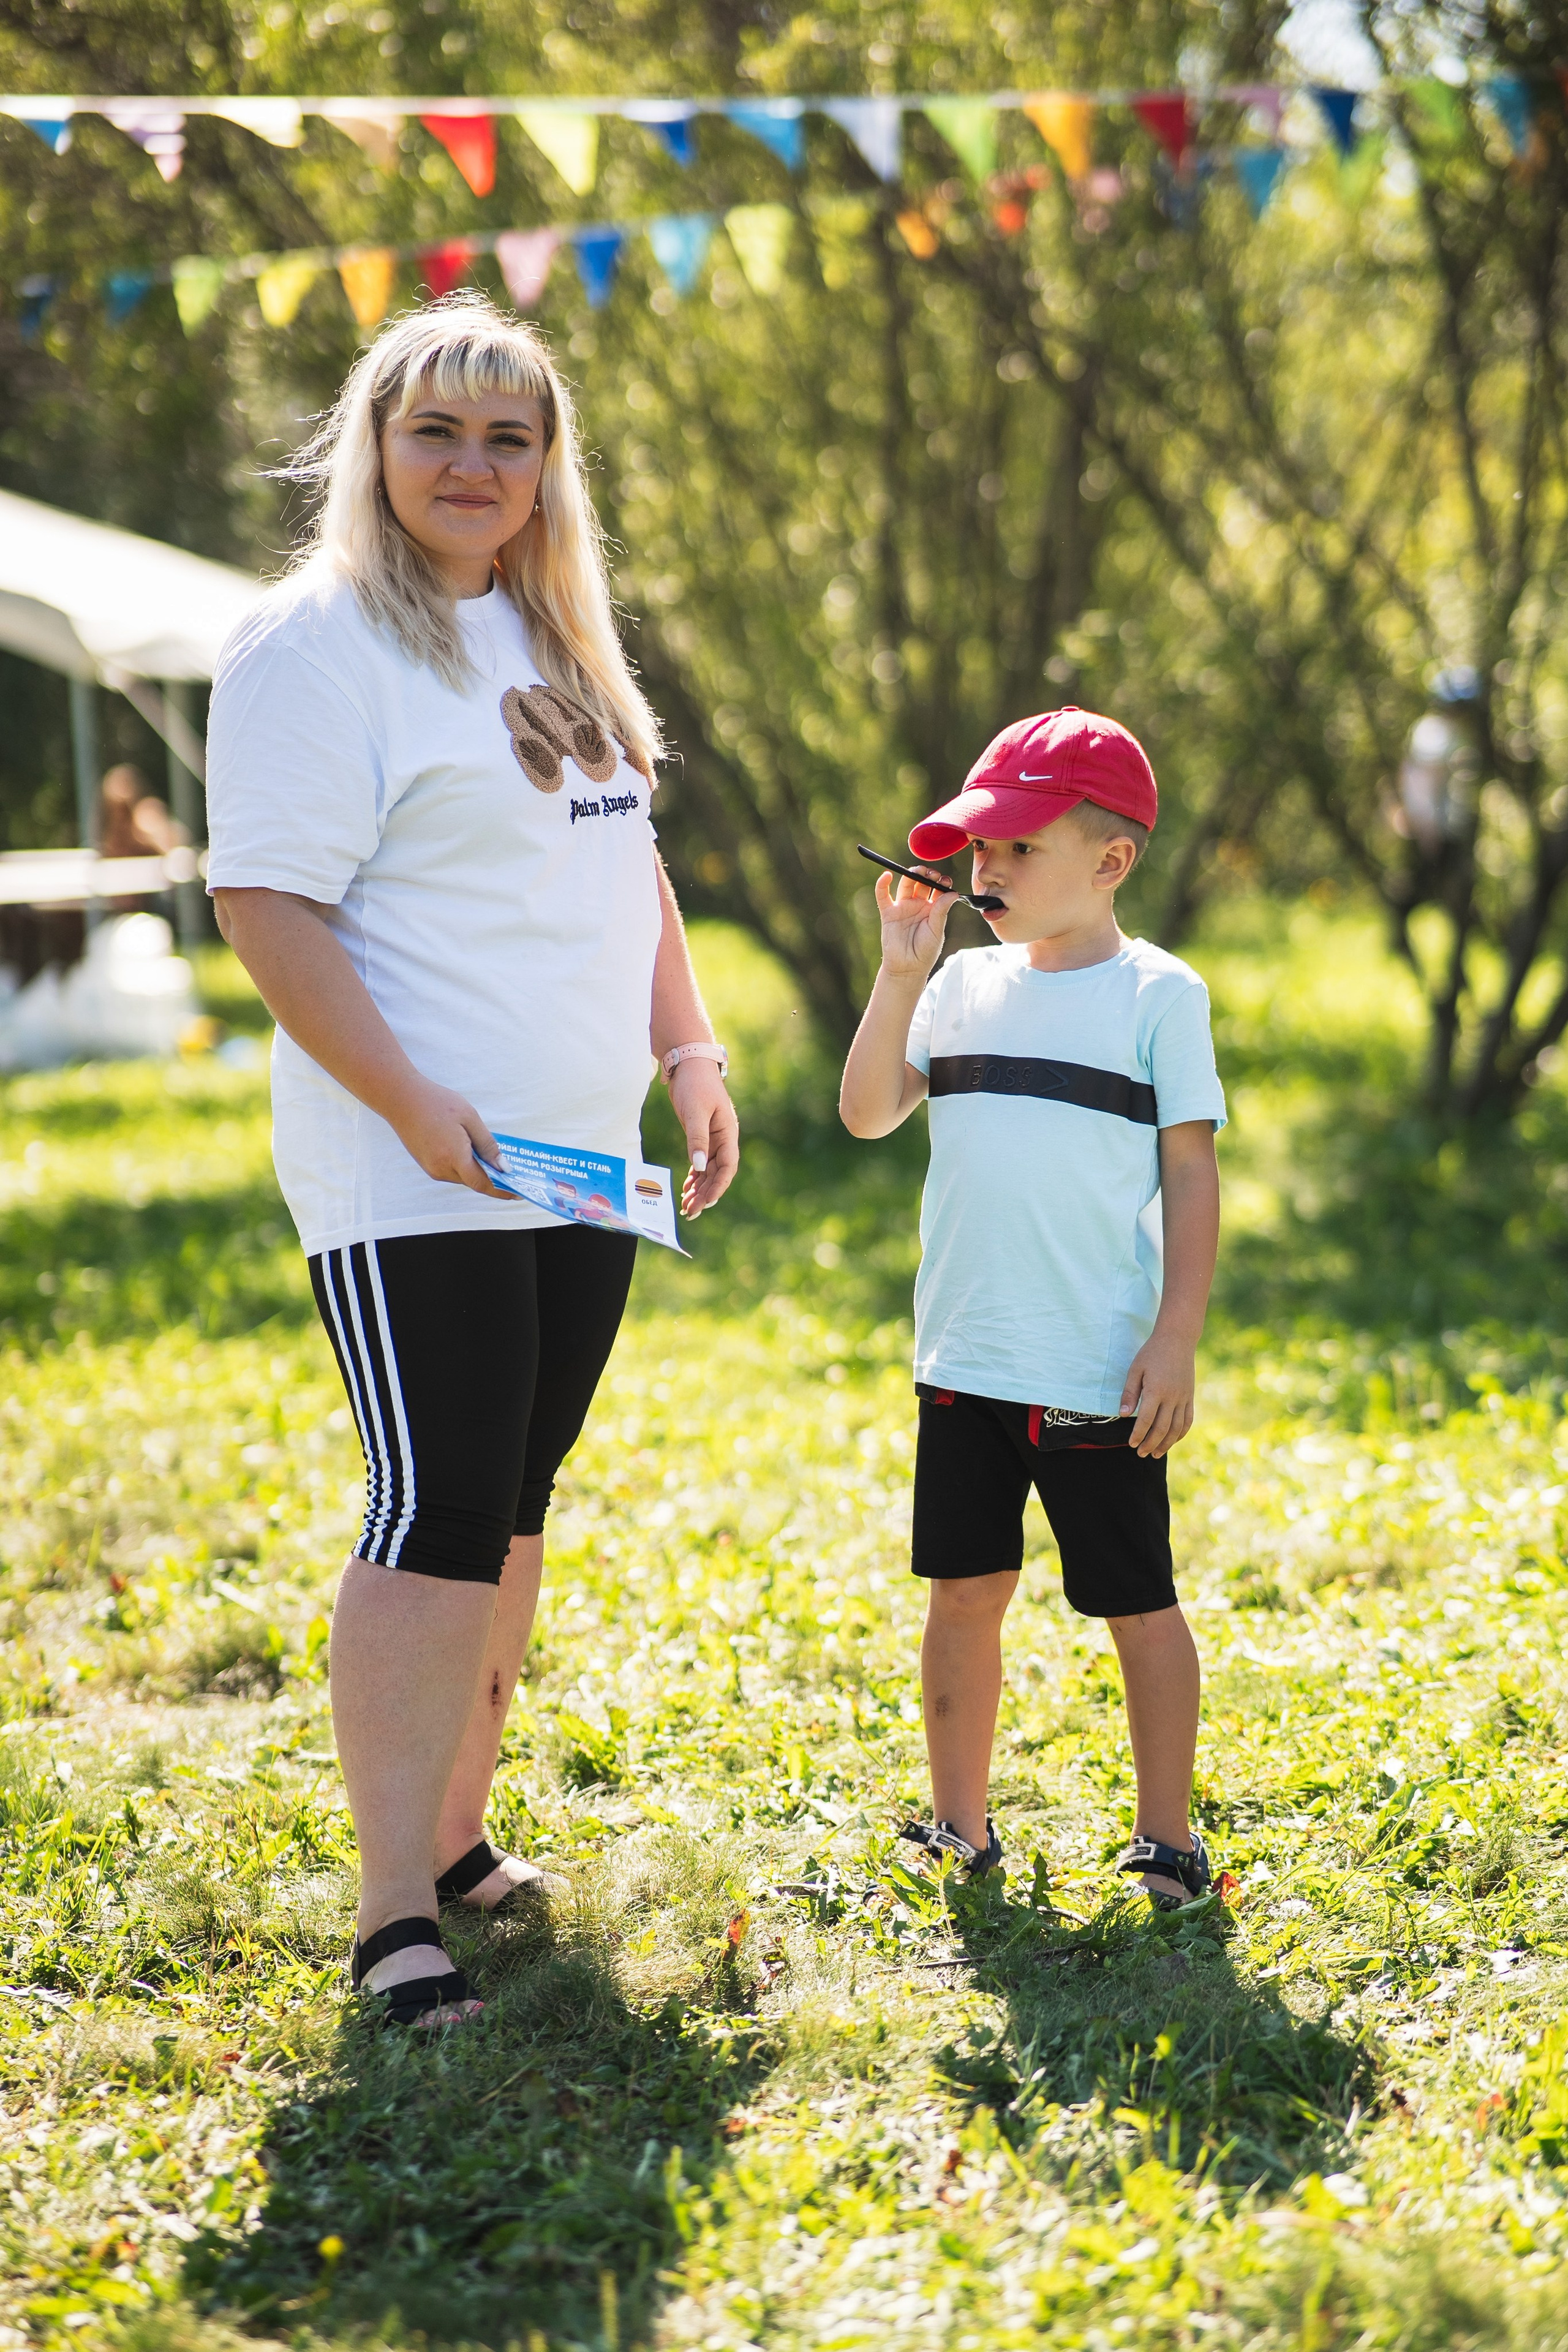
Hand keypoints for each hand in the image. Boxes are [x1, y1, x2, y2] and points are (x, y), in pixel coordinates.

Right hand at [388, 1076, 507, 1195]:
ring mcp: (431, 1168)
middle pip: (473, 1181)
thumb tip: (502, 1167)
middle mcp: (440, 1169)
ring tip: (494, 1161)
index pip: (482, 1184)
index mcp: (453, 1157)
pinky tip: (473, 1154)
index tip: (517, 1194)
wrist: (401, 1098)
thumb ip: (487, 1144)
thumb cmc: (437, 1103)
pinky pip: (451, 1170)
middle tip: (512, 1174)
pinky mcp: (426, 1164)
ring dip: (477, 1171)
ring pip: (462, 1176)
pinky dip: (464, 1166)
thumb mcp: (469, 1118)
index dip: (501, 1191)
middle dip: (492, 1180)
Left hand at [667, 1057, 738, 1217]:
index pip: (727, 1166)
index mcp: (728, 1133)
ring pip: (708, 1171)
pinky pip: (701, 1163)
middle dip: (705, 1193)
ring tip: (687, 1206)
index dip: (718, 1186)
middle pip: (717, 1173)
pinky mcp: (700, 1137)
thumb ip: (697, 1139)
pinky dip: (694, 1177)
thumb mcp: (696, 1112)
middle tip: (691, 1212)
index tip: (706, 1202)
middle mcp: (723, 1139)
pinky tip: (686, 1189)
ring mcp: (712, 1139)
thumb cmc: (695, 1085)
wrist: (689, 1064)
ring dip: (699, 1189)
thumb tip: (699, 1167)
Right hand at [875, 869, 956, 981]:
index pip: (938, 889)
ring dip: (910, 875)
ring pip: (906, 885)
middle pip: (922, 883)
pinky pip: (883, 896)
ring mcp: (903, 908)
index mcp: (933, 908)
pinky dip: (882, 884)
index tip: (945, 881)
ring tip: (916, 871)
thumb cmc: (925, 952)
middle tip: (931, 874)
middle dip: (927, 875)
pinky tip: (886, 875)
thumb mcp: (937, 931)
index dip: (942, 882)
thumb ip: (941, 911)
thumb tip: (953, 893)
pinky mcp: (888, 913)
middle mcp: (918, 905)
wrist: (908, 968)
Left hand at [1120, 1331, 1195, 1457]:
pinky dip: (1181, 1433)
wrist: (1177, 1340)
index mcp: (1156, 1390)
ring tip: (1156, 1454)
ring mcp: (1184, 1398)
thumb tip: (1124, 1414)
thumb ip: (1130, 1393)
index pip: (1146, 1420)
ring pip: (1177, 1428)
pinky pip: (1188, 1420)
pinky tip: (1173, 1440)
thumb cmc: (1151, 1353)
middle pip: (1162, 1428)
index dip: (1138, 1434)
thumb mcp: (1135, 1369)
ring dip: (1166, 1443)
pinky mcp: (1190, 1397)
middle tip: (1141, 1454)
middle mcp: (1172, 1397)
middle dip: (1151, 1444)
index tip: (1131, 1444)